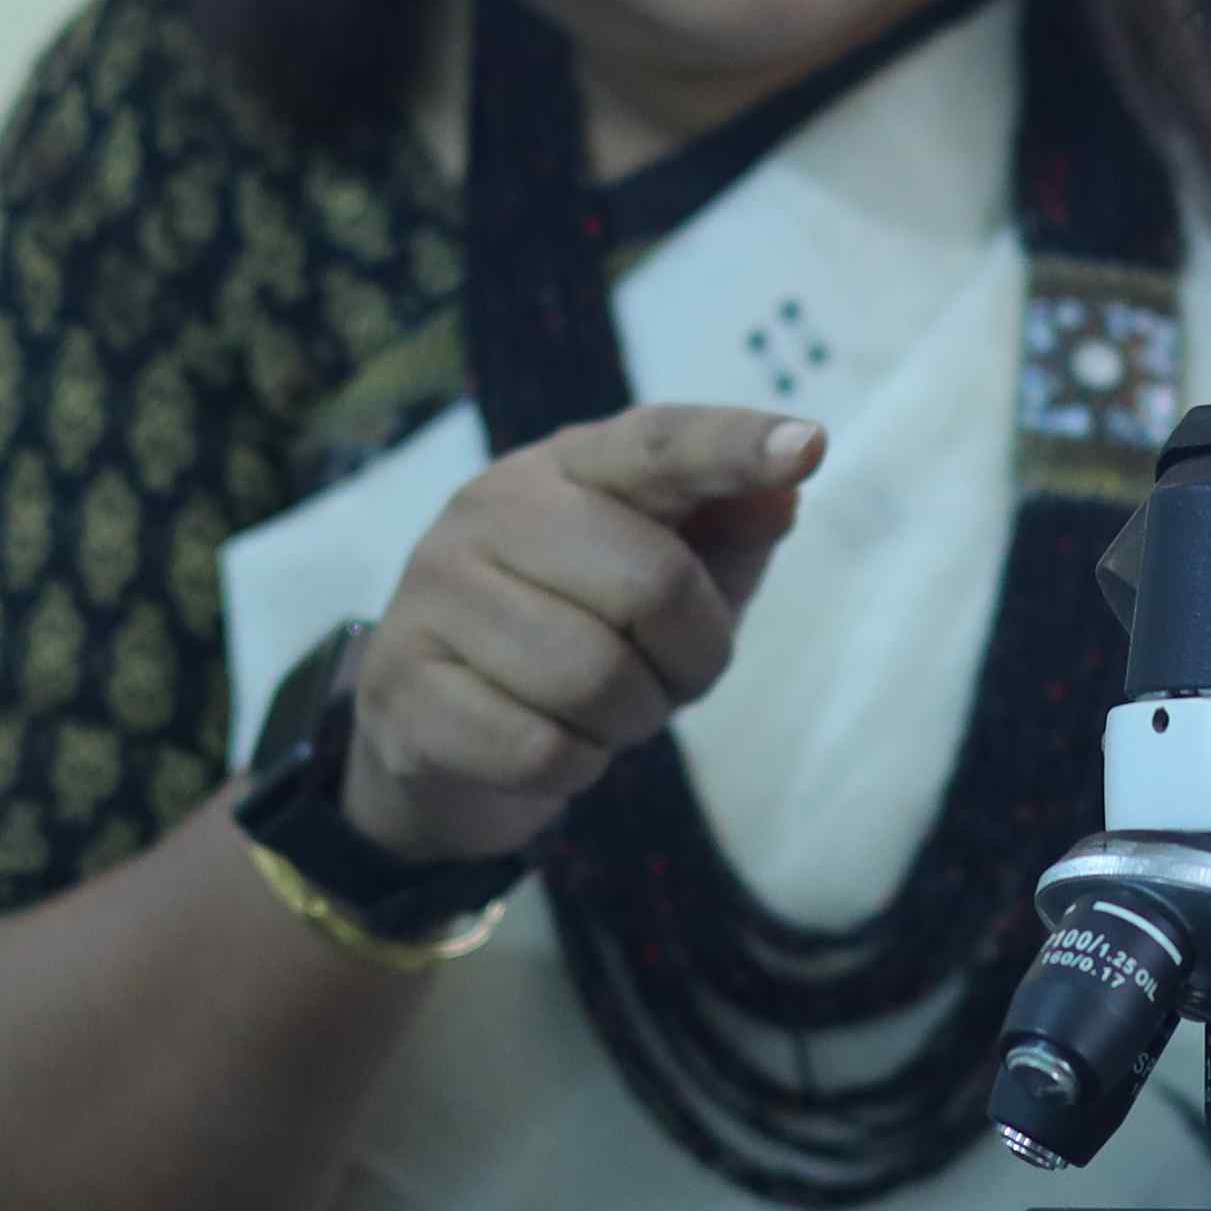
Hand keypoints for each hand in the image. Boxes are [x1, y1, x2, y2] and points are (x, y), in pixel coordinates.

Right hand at [344, 406, 825, 866]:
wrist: (437, 732)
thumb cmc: (580, 634)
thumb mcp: (671, 575)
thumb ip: (732, 531)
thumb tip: (784, 492)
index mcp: (567, 465)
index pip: (658, 443)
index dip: (733, 447)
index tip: (806, 448)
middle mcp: (489, 507)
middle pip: (654, 584)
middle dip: (691, 658)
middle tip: (663, 676)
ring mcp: (433, 591)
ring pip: (595, 678)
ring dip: (629, 721)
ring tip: (599, 710)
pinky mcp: (403, 685)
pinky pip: (540, 750)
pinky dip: (573, 768)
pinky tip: (548, 744)